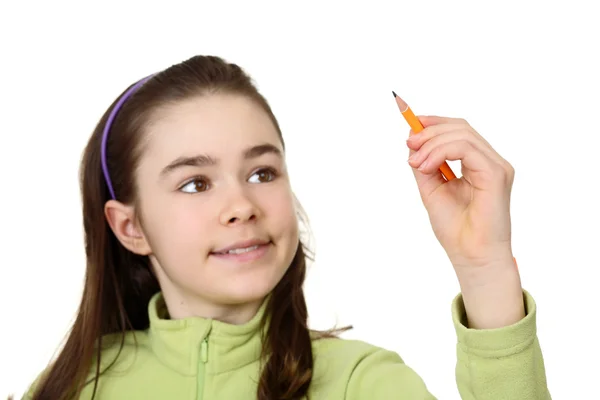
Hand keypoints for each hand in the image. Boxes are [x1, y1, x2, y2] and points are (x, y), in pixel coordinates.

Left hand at [406, 116, 515, 274]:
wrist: (471, 256)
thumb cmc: (456, 229)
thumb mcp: (431, 190)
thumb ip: (424, 165)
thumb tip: (413, 142)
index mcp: (478, 164)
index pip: (459, 131)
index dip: (435, 123)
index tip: (411, 125)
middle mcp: (490, 162)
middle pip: (461, 127)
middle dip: (430, 131)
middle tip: (409, 145)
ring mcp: (496, 166)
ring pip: (462, 134)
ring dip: (432, 143)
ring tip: (416, 162)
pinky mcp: (496, 173)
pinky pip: (466, 148)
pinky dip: (441, 152)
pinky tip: (427, 166)